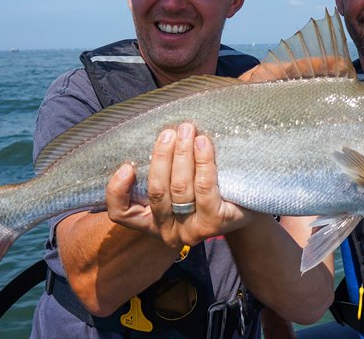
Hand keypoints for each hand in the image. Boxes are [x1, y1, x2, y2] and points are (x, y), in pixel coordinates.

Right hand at [106, 122, 251, 248]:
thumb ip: (161, 169)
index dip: (117, 191)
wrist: (246, 204)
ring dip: (183, 154)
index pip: (121, 214)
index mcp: (150, 222)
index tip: (127, 166)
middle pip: (157, 191)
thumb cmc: (205, 188)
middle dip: (162, 157)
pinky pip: (205, 187)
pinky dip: (202, 162)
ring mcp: (192, 231)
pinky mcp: (215, 224)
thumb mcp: (176, 181)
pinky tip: (203, 143)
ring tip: (187, 130)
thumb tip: (153, 137)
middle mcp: (168, 232)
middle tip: (169, 132)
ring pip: (180, 188)